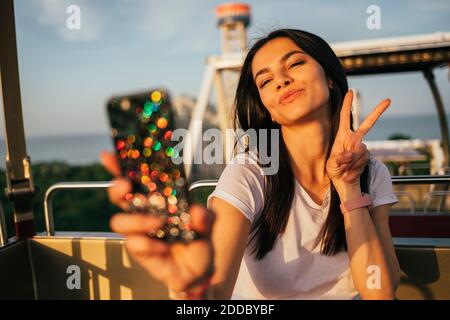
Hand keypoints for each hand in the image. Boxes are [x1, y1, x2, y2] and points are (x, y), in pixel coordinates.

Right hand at [100, 151, 214, 294]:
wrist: (200, 269)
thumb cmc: (197, 239)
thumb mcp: (207, 223)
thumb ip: (204, 216)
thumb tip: (196, 212)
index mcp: (154, 200)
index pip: (133, 179)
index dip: (118, 166)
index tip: (109, 155)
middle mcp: (142, 214)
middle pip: (117, 196)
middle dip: (117, 188)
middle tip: (127, 185)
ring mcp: (139, 233)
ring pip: (119, 222)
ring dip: (138, 220)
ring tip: (159, 223)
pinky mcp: (141, 252)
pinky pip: (135, 245)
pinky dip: (151, 244)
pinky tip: (165, 247)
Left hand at [326, 90, 390, 190]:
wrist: (344, 180)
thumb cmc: (334, 169)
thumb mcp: (331, 165)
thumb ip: (339, 159)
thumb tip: (349, 154)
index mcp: (342, 136)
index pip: (344, 117)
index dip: (348, 105)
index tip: (351, 92)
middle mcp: (354, 139)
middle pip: (368, 123)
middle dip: (378, 111)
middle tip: (388, 100)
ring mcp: (362, 147)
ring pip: (360, 150)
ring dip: (352, 161)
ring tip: (344, 168)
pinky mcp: (367, 155)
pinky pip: (363, 159)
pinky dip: (356, 166)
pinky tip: (351, 170)